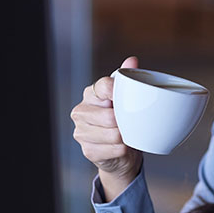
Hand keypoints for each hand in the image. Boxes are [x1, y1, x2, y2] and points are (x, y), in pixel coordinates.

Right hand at [71, 56, 142, 201]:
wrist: (121, 152)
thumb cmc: (124, 122)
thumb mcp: (127, 99)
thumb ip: (129, 79)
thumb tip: (132, 60)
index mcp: (91, 94)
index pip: (104, 86)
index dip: (119, 93)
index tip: (129, 100)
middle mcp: (81, 111)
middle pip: (109, 115)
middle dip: (125, 122)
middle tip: (130, 124)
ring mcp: (81, 132)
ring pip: (113, 134)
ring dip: (126, 137)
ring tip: (126, 135)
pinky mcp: (88, 150)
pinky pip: (115, 149)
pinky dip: (124, 150)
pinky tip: (122, 147)